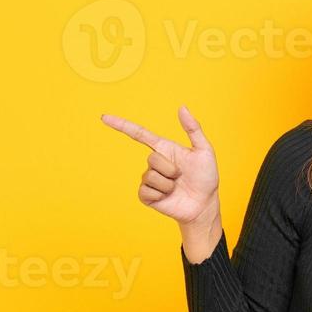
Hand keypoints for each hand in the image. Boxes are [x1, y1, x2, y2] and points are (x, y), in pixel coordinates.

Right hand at [100, 106, 220, 225]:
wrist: (204, 204)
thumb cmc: (206, 177)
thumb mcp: (204, 150)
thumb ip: (193, 129)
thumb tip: (181, 107)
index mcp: (164, 148)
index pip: (139, 134)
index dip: (122, 125)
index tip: (105, 118)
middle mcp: (155, 163)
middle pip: (152, 158)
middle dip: (170, 168)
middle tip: (182, 176)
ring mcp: (150, 179)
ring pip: (151, 176)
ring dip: (168, 184)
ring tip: (177, 188)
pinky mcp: (148, 196)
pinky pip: (146, 191)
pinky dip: (160, 194)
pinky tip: (168, 197)